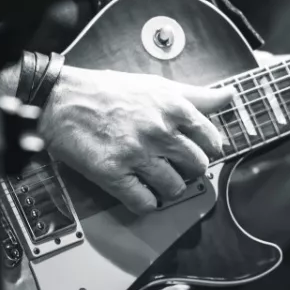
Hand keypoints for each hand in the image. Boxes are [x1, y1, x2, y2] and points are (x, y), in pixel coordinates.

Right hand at [39, 66, 233, 213]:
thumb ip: (196, 95)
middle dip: (189, 170)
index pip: (212, 140)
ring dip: (168, 188)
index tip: (198, 152)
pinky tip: (138, 191)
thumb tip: (229, 96)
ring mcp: (137, 155)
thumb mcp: (156, 85)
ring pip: (175, 188)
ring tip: (154, 178)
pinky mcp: (114, 175)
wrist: (60, 100)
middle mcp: (159, 132)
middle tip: (174, 165)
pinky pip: (145, 204)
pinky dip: (145, 203)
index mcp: (173, 108)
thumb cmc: (107, 91)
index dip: (207, 150)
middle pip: (197, 167)